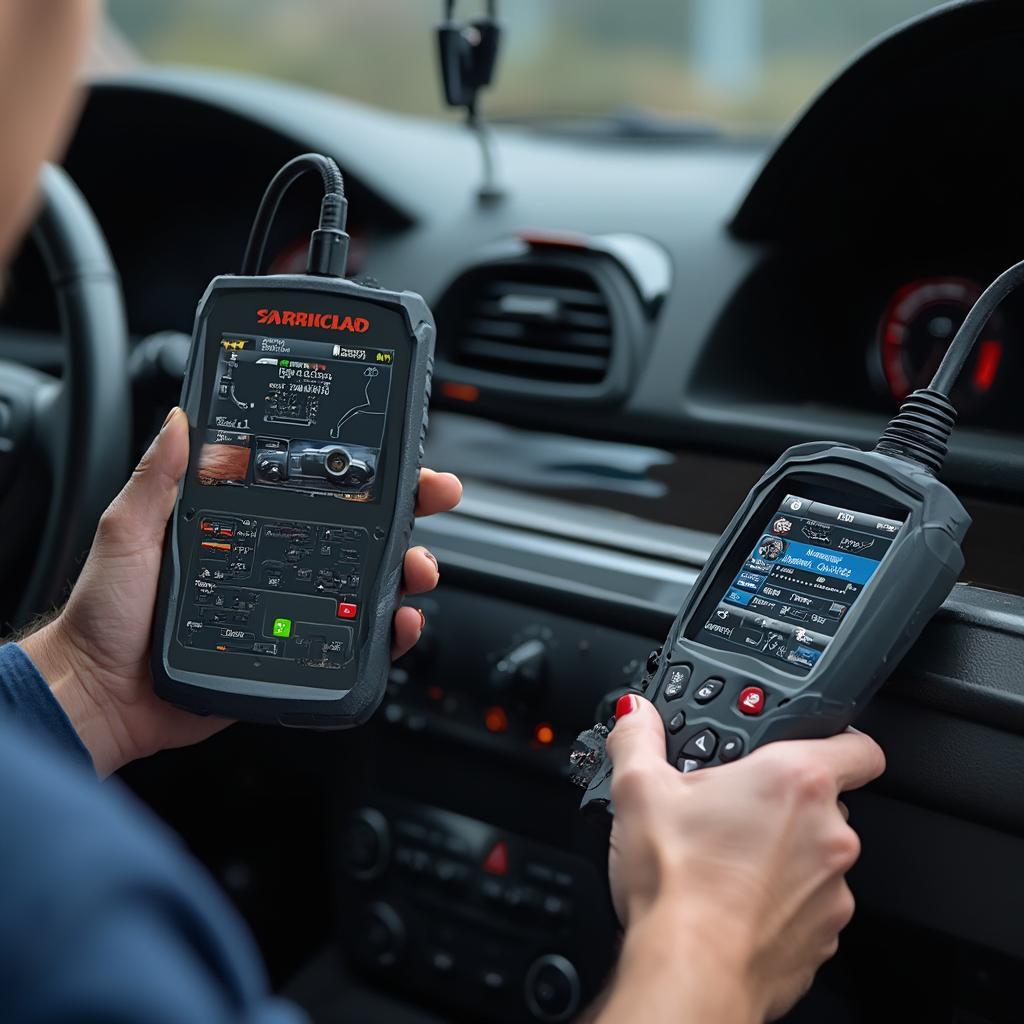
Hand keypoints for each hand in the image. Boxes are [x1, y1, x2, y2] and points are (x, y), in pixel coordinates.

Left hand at [20, 408, 461, 776]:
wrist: (99, 696)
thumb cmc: (106, 615)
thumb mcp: (127, 532)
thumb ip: (157, 480)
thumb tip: (180, 420)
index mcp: (245, 525)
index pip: (317, 490)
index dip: (364, 472)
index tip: (399, 457)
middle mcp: (276, 561)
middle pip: (359, 532)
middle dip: (408, 514)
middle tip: (434, 500)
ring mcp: (291, 607)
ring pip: (367, 584)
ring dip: (406, 571)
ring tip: (417, 570)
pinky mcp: (296, 651)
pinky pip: (353, 641)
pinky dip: (387, 632)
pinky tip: (398, 622)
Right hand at [595, 695, 883, 1023]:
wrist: (689, 971)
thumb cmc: (677, 881)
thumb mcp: (639, 789)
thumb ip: (639, 739)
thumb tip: (634, 716)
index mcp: (796, 781)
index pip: (857, 745)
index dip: (837, 738)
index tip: (813, 745)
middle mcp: (829, 833)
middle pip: (825, 802)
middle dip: (782, 803)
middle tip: (731, 810)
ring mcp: (833, 891)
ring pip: (815, 858)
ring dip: (781, 855)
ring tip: (724, 861)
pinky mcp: (824, 938)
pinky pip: (808, 907)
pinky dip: (778, 902)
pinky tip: (733, 902)